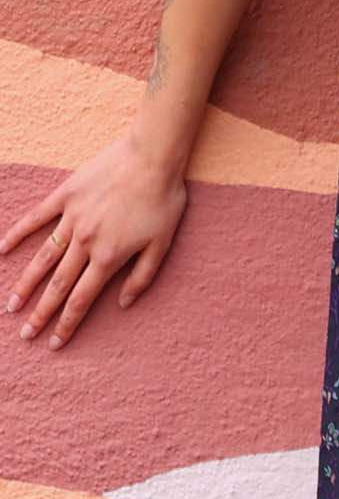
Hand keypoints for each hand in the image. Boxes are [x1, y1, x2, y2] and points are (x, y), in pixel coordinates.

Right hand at [1, 128, 188, 350]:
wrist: (153, 155)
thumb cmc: (163, 199)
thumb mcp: (163, 243)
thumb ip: (142, 276)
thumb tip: (124, 303)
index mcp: (108, 257)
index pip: (82, 299)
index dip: (67, 324)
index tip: (54, 343)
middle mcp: (85, 242)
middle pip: (58, 286)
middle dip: (40, 313)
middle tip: (25, 334)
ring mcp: (72, 218)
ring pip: (43, 258)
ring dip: (26, 284)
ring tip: (12, 305)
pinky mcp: (66, 195)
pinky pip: (37, 217)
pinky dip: (19, 233)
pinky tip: (2, 249)